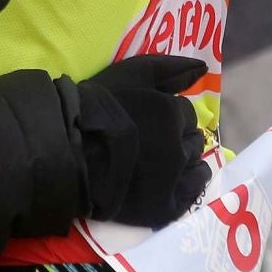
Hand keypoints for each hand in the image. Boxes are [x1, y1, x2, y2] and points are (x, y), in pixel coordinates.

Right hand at [76, 54, 210, 226]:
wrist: (68, 152)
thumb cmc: (94, 108)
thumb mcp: (128, 74)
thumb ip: (168, 68)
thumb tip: (203, 67)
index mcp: (170, 112)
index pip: (185, 113)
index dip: (170, 115)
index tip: (151, 119)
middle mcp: (179, 144)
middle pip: (193, 138)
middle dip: (179, 136)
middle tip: (154, 140)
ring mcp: (175, 177)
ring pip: (197, 162)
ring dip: (185, 158)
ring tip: (160, 159)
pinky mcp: (168, 204)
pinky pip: (195, 190)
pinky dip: (190, 181)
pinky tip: (174, 178)